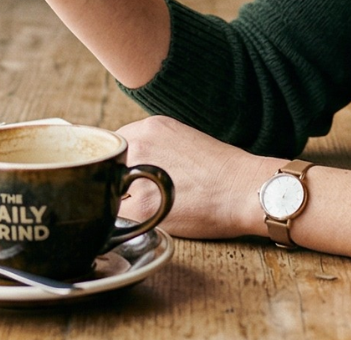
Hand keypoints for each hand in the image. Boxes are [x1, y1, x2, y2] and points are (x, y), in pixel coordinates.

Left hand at [116, 115, 273, 239]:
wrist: (245, 189)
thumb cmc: (224, 171)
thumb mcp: (183, 141)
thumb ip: (153, 149)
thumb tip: (129, 167)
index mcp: (148, 127)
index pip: (113, 149)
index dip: (116, 167)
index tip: (126, 179)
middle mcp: (137, 145)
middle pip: (104, 169)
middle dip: (114, 184)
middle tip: (136, 196)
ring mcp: (136, 175)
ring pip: (107, 194)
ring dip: (117, 203)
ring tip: (148, 208)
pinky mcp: (142, 207)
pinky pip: (117, 217)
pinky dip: (126, 223)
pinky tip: (151, 220)